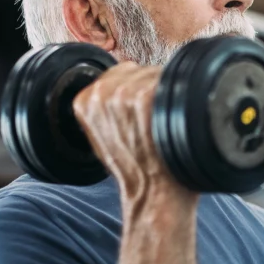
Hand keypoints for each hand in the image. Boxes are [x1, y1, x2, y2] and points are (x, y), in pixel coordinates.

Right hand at [72, 62, 192, 203]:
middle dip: (151, 90)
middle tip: (156, 122)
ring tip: (165, 124)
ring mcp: (122, 93)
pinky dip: (179, 100)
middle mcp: (100, 93)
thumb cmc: (136, 169)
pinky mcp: (145, 96)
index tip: (144, 114)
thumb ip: (107, 108)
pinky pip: (170, 82)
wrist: (153, 192)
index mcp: (84, 100)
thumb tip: (125, 84)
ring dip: (167, 94)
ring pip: (156, 75)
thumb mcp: (105, 138)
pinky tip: (174, 122)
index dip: (137, 91)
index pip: (120, 74)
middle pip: (139, 71)